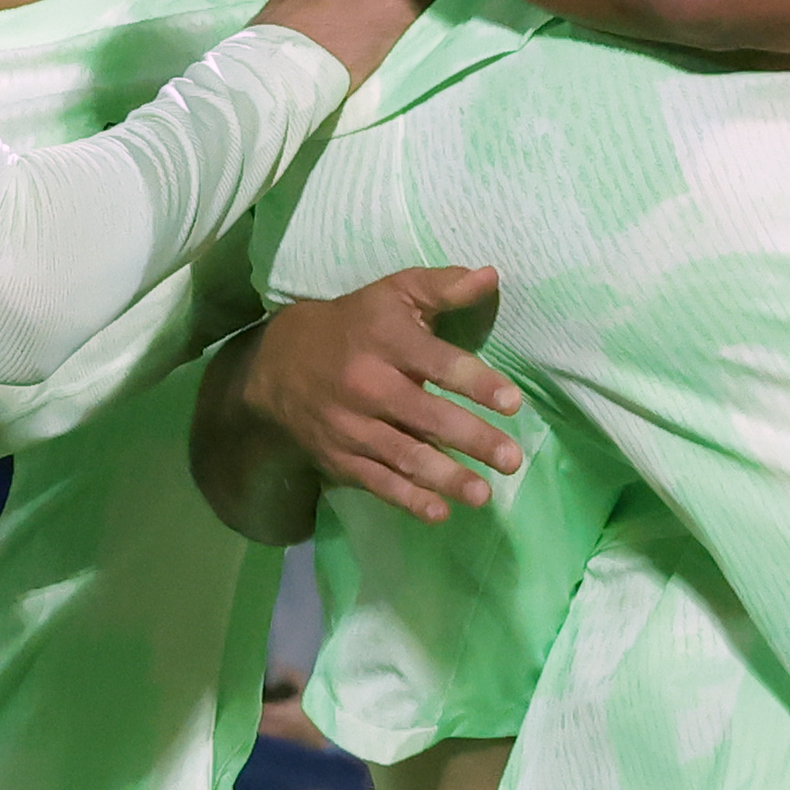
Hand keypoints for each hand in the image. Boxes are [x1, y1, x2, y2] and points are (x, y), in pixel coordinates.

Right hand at [242, 264, 526, 523]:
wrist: (278, 364)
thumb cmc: (355, 324)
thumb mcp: (392, 294)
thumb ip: (442, 287)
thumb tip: (491, 276)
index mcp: (385, 340)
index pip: (436, 362)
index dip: (475, 382)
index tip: (511, 402)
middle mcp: (366, 384)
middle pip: (424, 416)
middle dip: (470, 439)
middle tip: (511, 459)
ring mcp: (350, 426)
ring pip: (402, 455)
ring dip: (445, 477)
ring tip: (484, 493)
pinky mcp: (339, 457)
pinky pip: (377, 482)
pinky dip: (407, 500)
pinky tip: (440, 512)